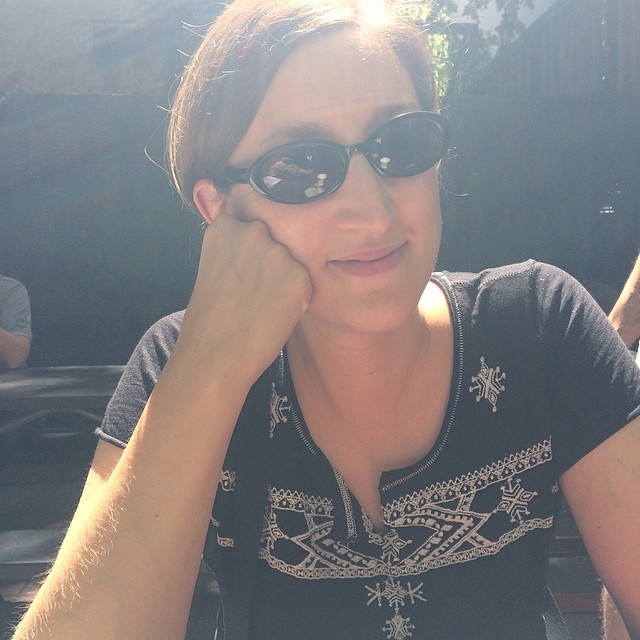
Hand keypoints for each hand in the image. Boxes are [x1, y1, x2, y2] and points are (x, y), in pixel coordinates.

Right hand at [173, 214, 311, 387]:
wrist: (215, 355)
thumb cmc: (210, 318)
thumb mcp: (213, 267)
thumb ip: (234, 245)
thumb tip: (258, 236)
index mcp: (226, 226)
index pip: (251, 215)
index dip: (251, 243)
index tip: (244, 264)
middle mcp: (253, 231)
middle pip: (275, 236)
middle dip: (270, 257)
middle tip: (254, 289)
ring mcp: (278, 253)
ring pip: (291, 260)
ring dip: (285, 278)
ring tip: (263, 304)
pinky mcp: (299, 277)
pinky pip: (305, 282)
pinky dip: (297, 298)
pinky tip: (275, 313)